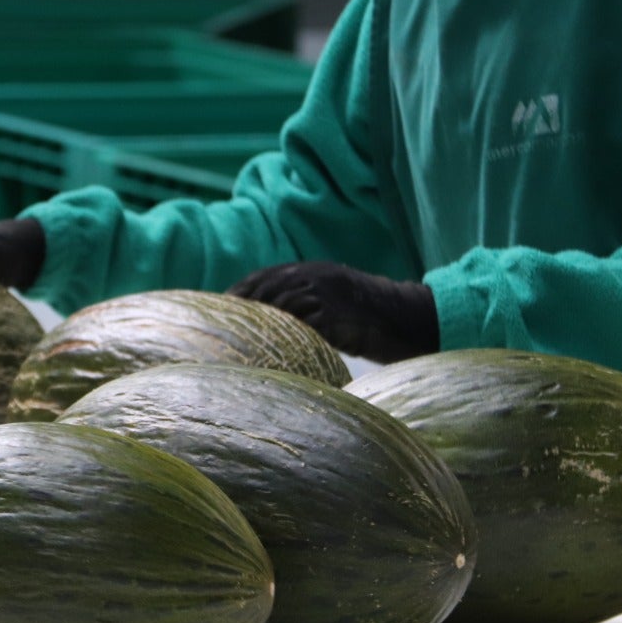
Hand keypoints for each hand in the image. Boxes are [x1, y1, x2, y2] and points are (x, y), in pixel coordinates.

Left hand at [228, 261, 438, 362]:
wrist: (402, 317)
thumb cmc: (363, 315)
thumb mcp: (328, 295)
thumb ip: (299, 299)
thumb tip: (263, 317)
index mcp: (309, 270)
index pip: (261, 278)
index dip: (239, 293)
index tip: (219, 307)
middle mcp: (312, 277)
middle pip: (263, 291)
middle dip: (240, 309)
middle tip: (221, 330)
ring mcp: (322, 295)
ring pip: (277, 308)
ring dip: (257, 325)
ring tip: (239, 342)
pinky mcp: (331, 316)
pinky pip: (298, 328)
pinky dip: (282, 340)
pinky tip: (268, 352)